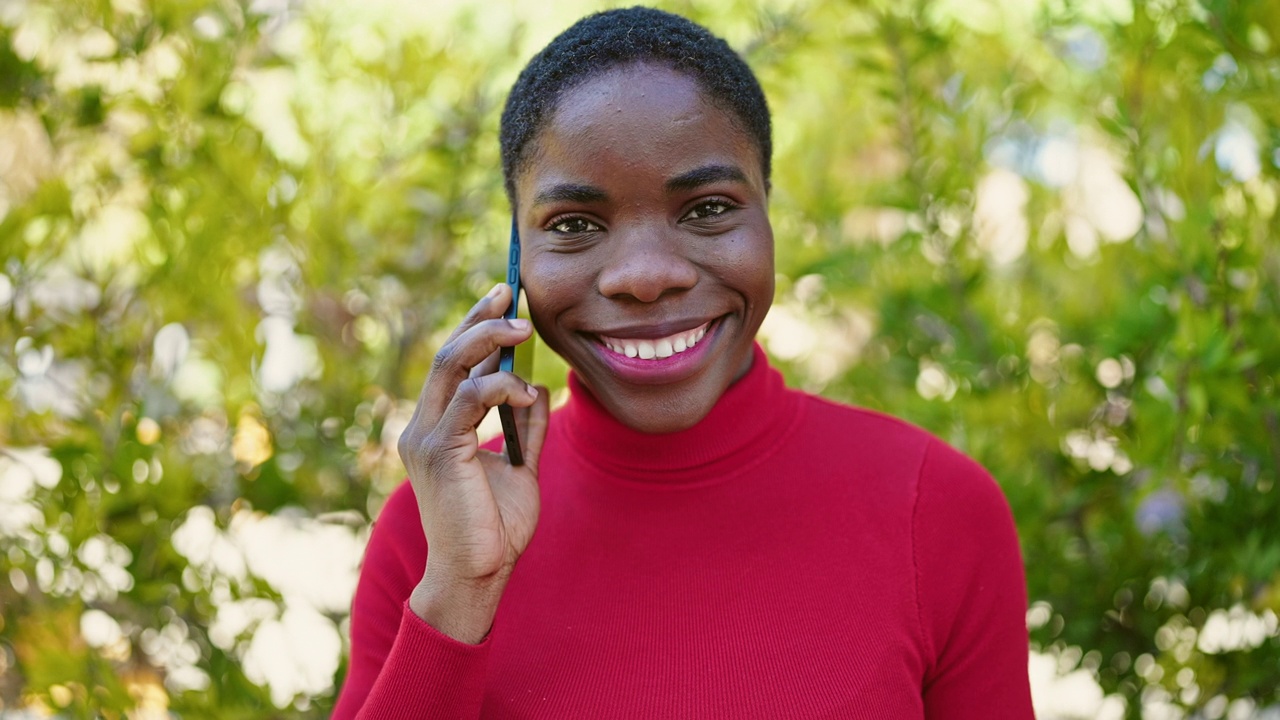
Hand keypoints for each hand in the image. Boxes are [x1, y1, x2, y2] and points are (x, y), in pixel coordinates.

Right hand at [397, 283, 549, 642]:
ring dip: (489, 340)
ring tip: (523, 328)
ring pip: (451, 366)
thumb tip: (538, 388)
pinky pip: (469, 399)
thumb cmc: (496, 527)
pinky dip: (500, 386)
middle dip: (479, 319)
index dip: (475, 326)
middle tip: (509, 293)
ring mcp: (426, 437)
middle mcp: (422, 427)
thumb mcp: (520, 468)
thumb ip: (526, 428)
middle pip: (447, 355)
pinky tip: (526, 392)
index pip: (453, 365)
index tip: (503, 298)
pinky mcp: (439, 451)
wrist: (480, 573)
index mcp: (437, 428)